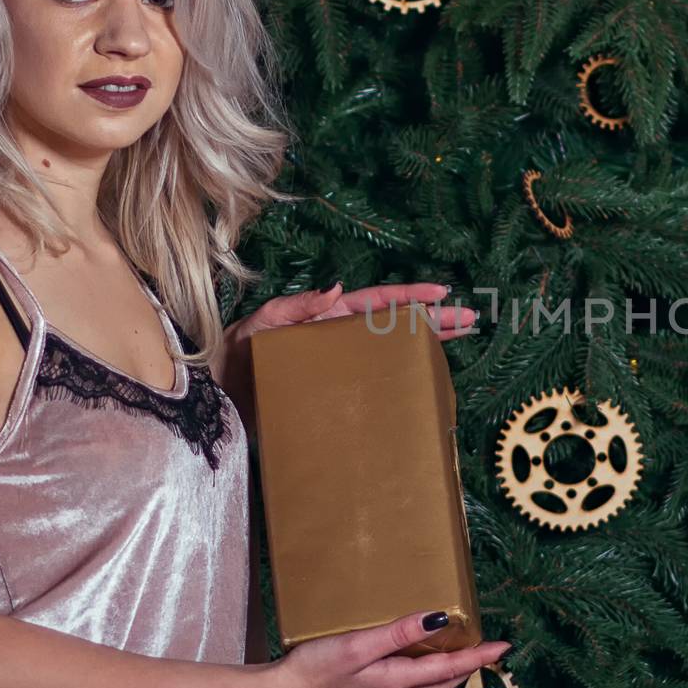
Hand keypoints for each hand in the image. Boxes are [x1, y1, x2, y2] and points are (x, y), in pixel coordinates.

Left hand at [216, 279, 478, 432]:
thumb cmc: (234, 357)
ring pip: (393, 351)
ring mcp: (342, 366)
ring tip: (460, 338)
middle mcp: (340, 339)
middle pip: (397, 325)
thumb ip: (295, 308)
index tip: (443, 293)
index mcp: (328, 318)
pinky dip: (404, 377)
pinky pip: (378, 381)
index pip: (378, 303)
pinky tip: (425, 379)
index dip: (411, 296)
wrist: (217, 399)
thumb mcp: (260, 324)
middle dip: (434, 319)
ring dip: (427, 344)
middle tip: (470, 319)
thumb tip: (336, 288)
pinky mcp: (337, 393)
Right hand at [267, 610, 510, 687]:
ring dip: (446, 673)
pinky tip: (413, 664)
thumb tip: (438, 621)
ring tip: (459, 656)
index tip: (504, 648)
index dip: (478, 658)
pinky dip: (421, 675)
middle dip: (468, 668)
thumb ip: (398, 634)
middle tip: (488, 651)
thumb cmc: (314, 669)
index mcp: (395, 681)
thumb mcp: (358, 646)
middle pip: (442, 683)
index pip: (449, 670)